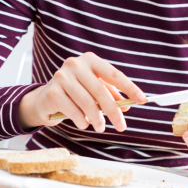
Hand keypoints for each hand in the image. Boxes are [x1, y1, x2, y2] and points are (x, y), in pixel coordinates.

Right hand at [18, 52, 146, 131]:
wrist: (45, 100)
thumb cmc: (75, 93)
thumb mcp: (94, 91)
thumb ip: (110, 95)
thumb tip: (126, 106)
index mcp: (90, 60)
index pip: (113, 74)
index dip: (129, 87)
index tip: (142, 100)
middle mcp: (75, 64)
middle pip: (100, 90)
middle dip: (113, 111)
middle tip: (121, 126)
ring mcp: (62, 76)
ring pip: (87, 103)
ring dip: (97, 119)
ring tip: (100, 127)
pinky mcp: (52, 92)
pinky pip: (73, 111)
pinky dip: (82, 121)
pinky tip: (83, 123)